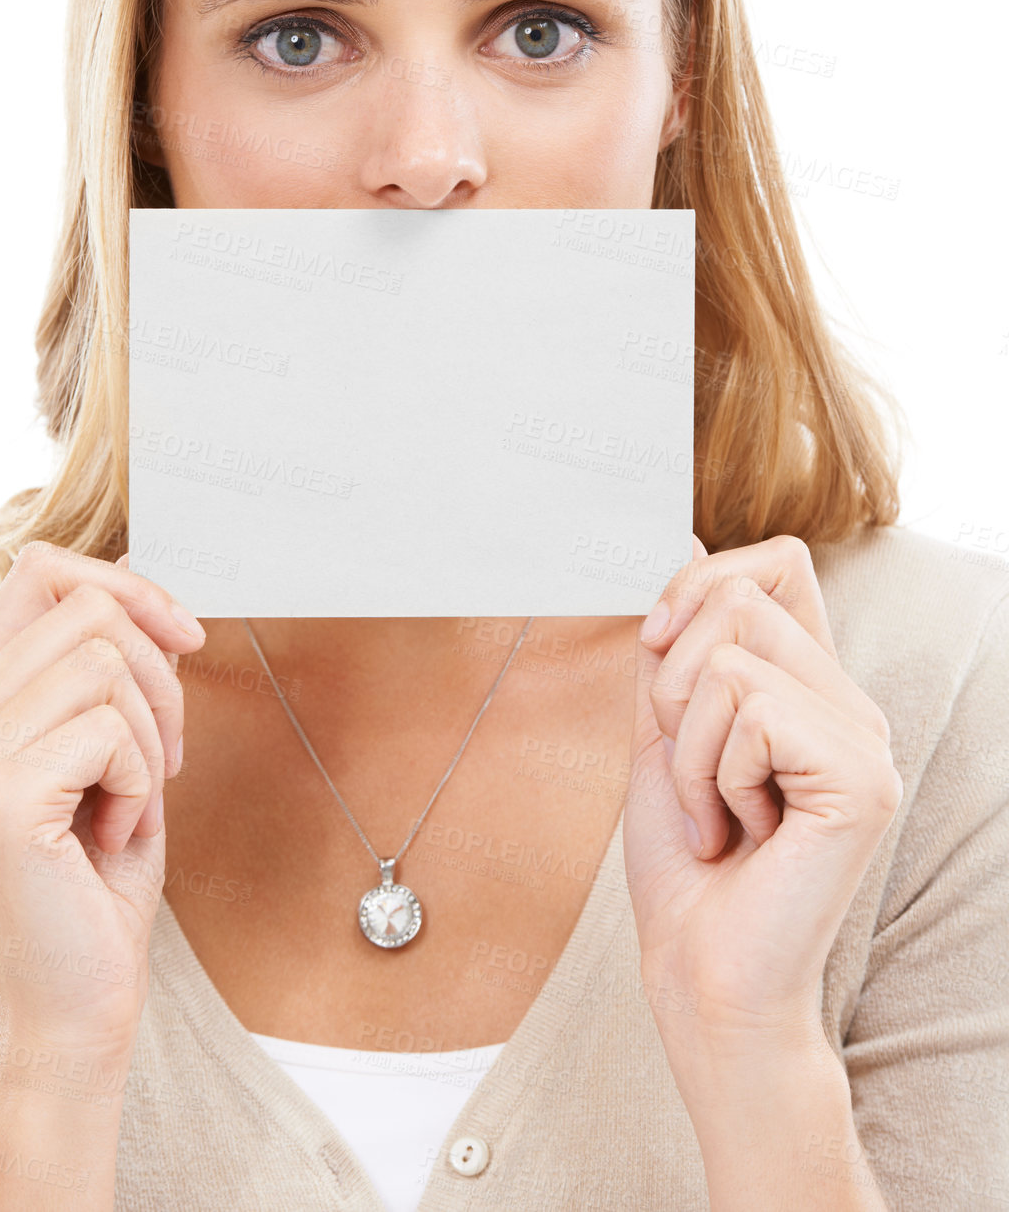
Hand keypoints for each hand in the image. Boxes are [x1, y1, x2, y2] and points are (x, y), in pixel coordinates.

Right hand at [0, 542, 205, 1062]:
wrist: (74, 1005)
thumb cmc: (96, 880)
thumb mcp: (111, 747)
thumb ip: (108, 663)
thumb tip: (134, 567)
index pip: (39, 568)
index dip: (127, 583)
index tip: (184, 636)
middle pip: (92, 608)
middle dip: (161, 678)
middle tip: (159, 761)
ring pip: (108, 662)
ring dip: (152, 737)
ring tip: (126, 805)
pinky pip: (112, 729)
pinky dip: (142, 782)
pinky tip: (110, 836)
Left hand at [623, 534, 902, 1046]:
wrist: (700, 972)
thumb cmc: (686, 866)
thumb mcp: (665, 732)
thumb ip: (675, 646)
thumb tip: (682, 547)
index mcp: (811, 685)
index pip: (779, 559)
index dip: (701, 582)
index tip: (657, 647)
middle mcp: (849, 704)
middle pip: (739, 593)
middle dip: (673, 681)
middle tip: (692, 768)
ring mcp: (863, 740)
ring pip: (732, 652)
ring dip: (689, 742)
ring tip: (717, 811)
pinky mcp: (858, 779)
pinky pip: (749, 710)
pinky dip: (712, 775)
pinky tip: (739, 832)